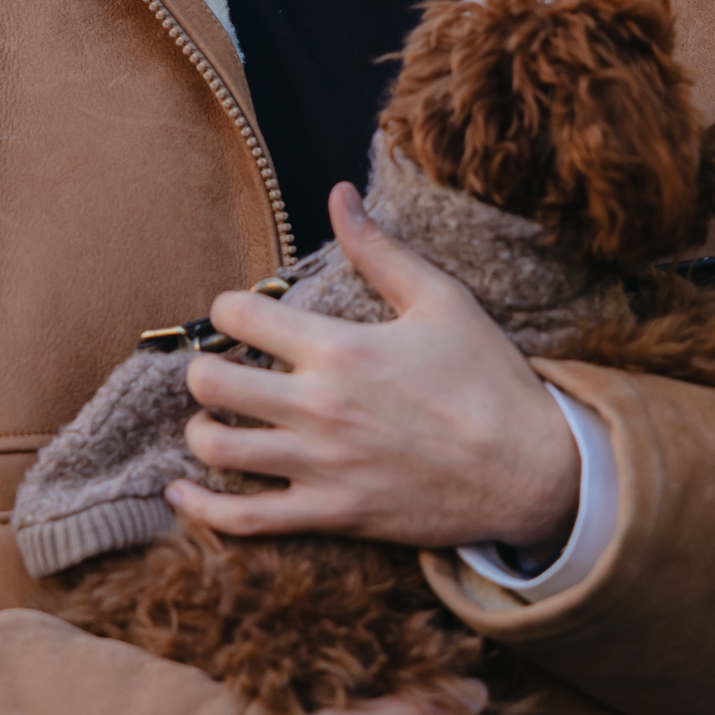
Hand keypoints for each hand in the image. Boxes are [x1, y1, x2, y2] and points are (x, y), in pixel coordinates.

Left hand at [166, 182, 579, 550]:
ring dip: (201, 430)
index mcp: (342, 348)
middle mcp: (319, 406)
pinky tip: (182, 492)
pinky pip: (244, 519)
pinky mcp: (331, 514)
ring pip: (217, 447)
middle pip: (211, 382)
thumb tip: (338, 195)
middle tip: (222, 370)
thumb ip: (379, 250)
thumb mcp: (443, 301)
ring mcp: (320, 465)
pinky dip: (202, 508)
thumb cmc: (490, 382)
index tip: (240, 317)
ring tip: (214, 421)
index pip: (240, 316)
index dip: (228, 310)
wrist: (532, 472)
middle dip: (204, 369)